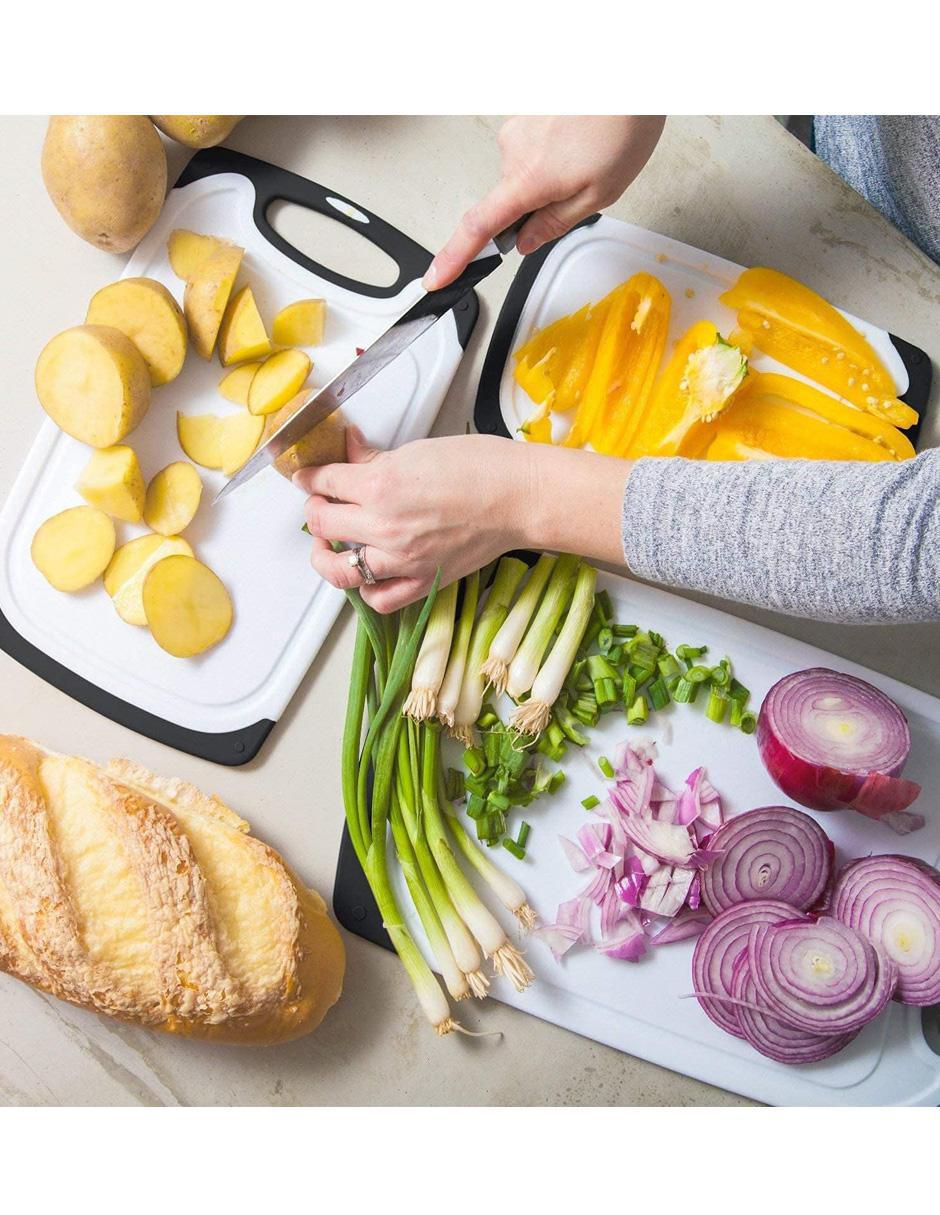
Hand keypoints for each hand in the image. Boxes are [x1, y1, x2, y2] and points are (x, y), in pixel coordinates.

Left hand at [296, 428, 630, 612]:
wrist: (521, 498)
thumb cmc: (482, 467)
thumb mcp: (418, 450)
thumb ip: (375, 458)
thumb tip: (350, 451)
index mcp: (380, 486)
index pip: (324, 483)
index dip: (311, 476)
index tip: (308, 477)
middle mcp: (385, 527)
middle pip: (322, 523)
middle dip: (316, 510)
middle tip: (322, 503)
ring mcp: (401, 560)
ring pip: (339, 569)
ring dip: (326, 555)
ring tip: (329, 545)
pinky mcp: (422, 582)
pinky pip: (378, 599)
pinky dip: (364, 589)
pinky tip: (365, 572)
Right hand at [424, 116, 664, 289]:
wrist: (627, 76)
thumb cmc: (621, 127)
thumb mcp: (598, 194)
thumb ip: (555, 223)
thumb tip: (525, 242)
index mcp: (527, 180)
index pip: (479, 227)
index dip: (455, 257)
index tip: (437, 278)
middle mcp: (512, 152)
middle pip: (511, 201)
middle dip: (540, 207)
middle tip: (581, 190)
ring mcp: (517, 130)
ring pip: (525, 175)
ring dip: (552, 177)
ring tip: (589, 157)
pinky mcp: (526, 115)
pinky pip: (532, 150)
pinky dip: (554, 155)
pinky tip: (581, 143)